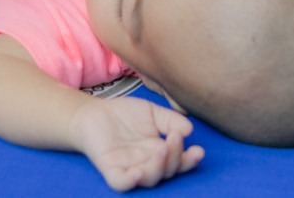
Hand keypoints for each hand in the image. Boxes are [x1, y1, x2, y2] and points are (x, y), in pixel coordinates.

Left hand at [72, 95, 203, 191]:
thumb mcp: (152, 112)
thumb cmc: (125, 114)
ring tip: (161, 149)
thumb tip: (189, 129)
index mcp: (159, 153)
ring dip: (158, 167)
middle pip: (167, 171)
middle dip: (175, 157)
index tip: (199, 150)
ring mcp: (130, 168)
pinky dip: (131, 180)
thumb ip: (169, 119)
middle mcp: (147, 164)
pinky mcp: (111, 170)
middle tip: (175, 138)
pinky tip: (139, 171)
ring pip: (149, 179)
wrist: (94, 112)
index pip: (178, 162)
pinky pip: (122, 182)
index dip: (189, 160)